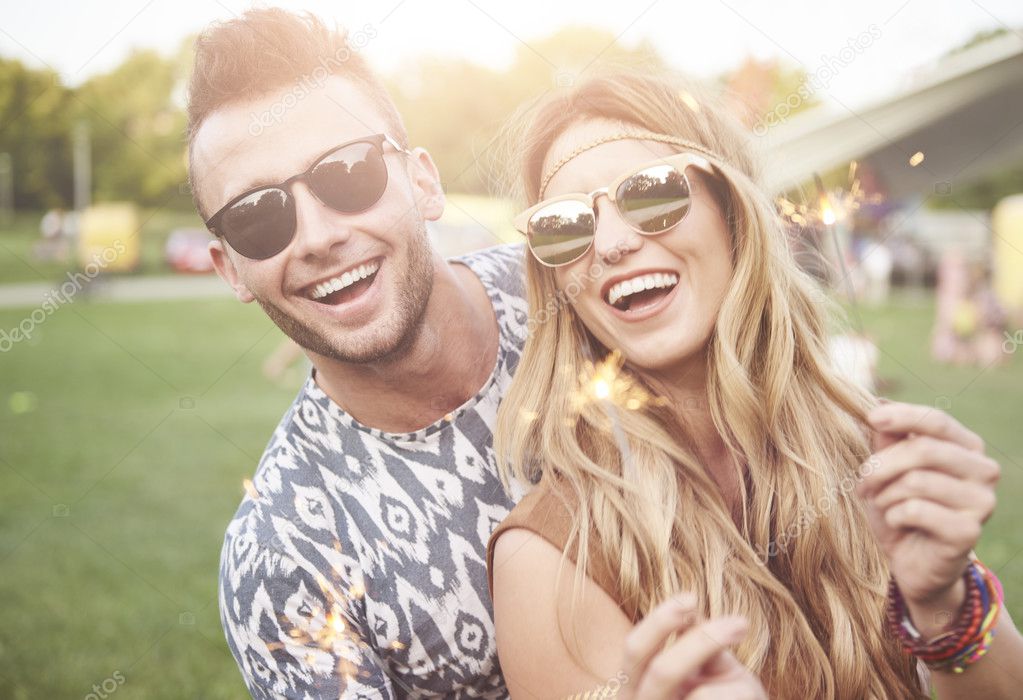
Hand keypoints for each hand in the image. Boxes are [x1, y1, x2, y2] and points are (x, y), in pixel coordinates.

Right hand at [615, 594, 765, 699]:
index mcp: (634, 688)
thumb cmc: (721, 697)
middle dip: (703, 642)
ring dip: (736, 684)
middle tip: (742, 623)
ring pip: (702, 696)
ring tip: (750, 688)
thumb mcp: (706, 669)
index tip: (692, 597)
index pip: (635, 649)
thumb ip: (694, 644)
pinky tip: (746, 699)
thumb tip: (691, 611)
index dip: (659, 622)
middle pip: (662, 672)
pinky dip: (743, 698)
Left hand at [856, 402, 999, 631]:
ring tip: (881, 504)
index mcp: (967, 448)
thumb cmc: (900, 508)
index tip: (871, 416)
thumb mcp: (888, 470)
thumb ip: (888, 439)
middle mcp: (983, 471)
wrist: (912, 563)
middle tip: (863, 482)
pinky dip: (894, 515)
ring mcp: (982, 502)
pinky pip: (916, 510)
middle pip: (923, 450)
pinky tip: (898, 523)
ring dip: (884, 493)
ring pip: (916, 481)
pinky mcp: (969, 532)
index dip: (903, 416)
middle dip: (881, 465)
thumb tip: (878, 403)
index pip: (937, 421)